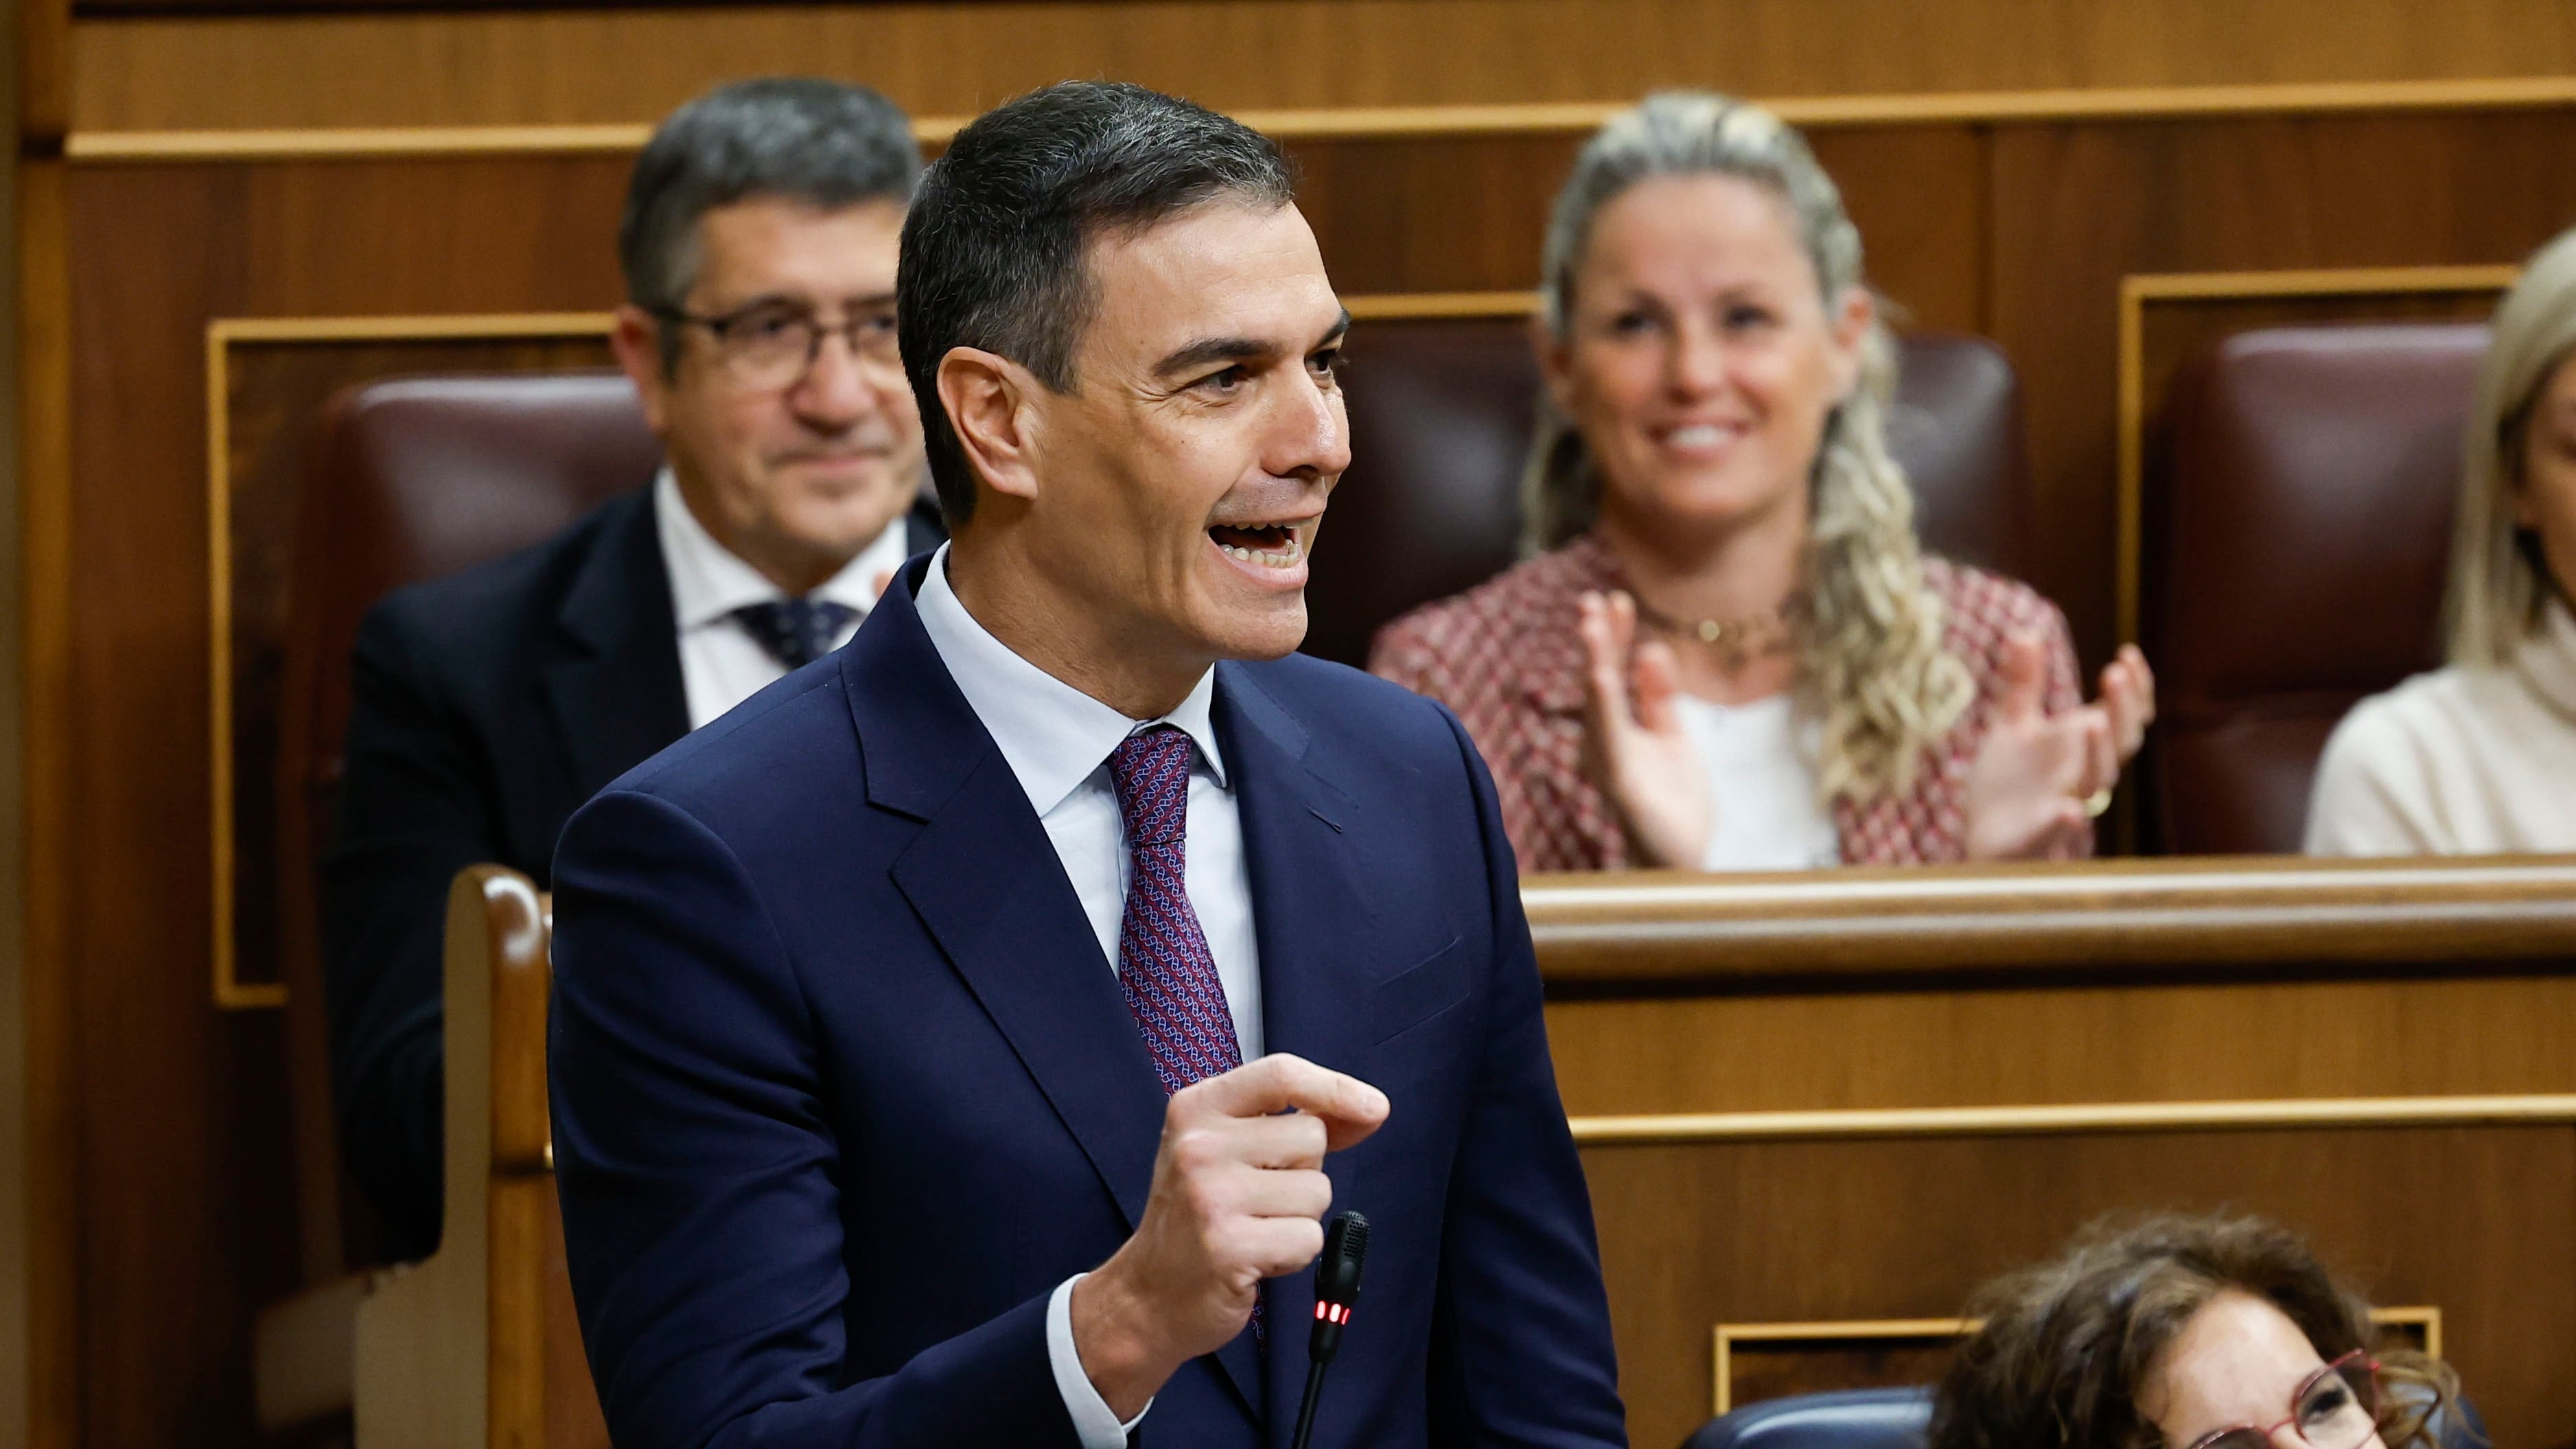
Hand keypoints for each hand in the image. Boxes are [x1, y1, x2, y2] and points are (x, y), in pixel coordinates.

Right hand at [1071, 1054, 1389, 1417]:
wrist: (1148, 1294)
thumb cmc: (1196, 1216)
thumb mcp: (1224, 1149)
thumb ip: (1289, 1122)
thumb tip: (1369, 1110)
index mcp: (1196, 1109)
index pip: (1282, 1073)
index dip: (1336, 1088)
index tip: (1374, 1108)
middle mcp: (1199, 1145)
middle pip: (1311, 1136)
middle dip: (1303, 1172)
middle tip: (1258, 1198)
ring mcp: (1211, 1195)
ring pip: (1316, 1191)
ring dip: (1299, 1217)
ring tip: (1254, 1228)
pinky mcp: (1228, 1246)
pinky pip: (1308, 1238)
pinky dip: (1294, 1254)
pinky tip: (1256, 1257)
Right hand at [1577, 590, 1712, 867]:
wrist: (1684, 862)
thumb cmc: (1674, 806)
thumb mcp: (1674, 739)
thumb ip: (1661, 698)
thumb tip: (1652, 648)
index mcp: (1622, 729)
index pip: (1616, 674)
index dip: (1616, 636)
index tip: (1617, 599)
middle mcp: (1607, 741)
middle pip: (1600, 680)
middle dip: (1598, 639)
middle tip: (1593, 599)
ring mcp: (1610, 759)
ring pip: (1598, 701)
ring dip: (1595, 659)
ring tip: (1592, 622)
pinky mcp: (1620, 780)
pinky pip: (1610, 734)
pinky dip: (1603, 701)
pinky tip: (1601, 672)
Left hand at [1964, 636, 2156, 859]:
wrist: (1980, 834)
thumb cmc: (2007, 782)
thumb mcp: (2013, 724)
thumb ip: (2025, 683)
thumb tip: (2025, 633)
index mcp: (2082, 746)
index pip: (2124, 715)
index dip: (2134, 687)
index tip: (2128, 653)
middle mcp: (2083, 773)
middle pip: (2121, 742)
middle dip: (2123, 708)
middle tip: (2114, 672)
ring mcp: (2064, 803)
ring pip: (2097, 782)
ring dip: (2100, 753)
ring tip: (2094, 721)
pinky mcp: (2039, 834)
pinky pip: (2058, 829)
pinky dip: (2065, 820)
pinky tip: (2069, 811)